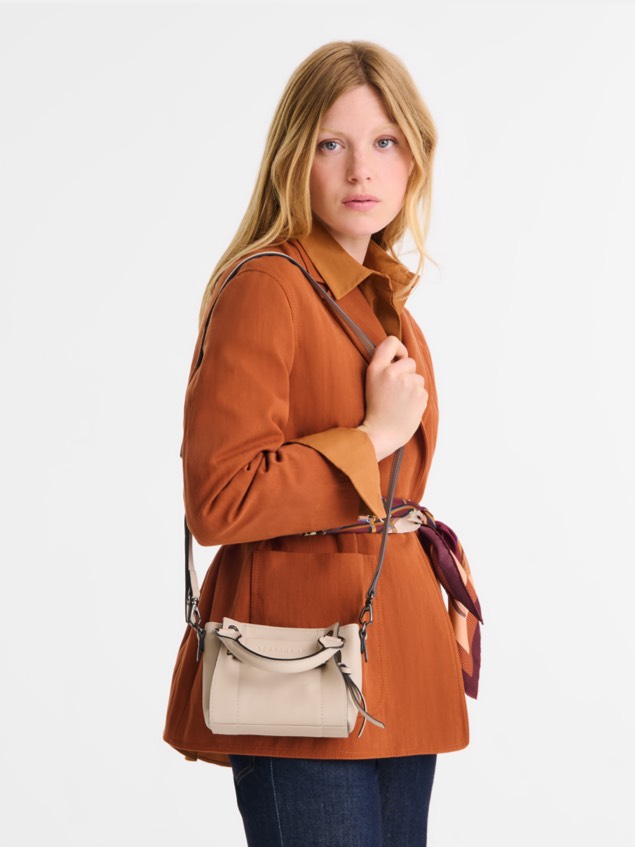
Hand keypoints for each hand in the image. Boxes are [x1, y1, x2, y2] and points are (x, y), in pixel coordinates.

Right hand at [357, 335, 427, 460]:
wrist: (381, 433)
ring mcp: (407, 384)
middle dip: (407, 373)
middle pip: (410, 362)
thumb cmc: (376, 409)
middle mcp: (391, 373)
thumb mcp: (372, 382)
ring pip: (418, 378)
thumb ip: (385, 366)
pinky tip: (406, 408)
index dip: (399, 349)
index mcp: (376, 368)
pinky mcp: (419, 395)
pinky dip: (417, 398)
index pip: (391, 342)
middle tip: (395, 390)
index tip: (398, 359)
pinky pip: (423, 391)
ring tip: (400, 401)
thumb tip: (403, 356)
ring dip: (412, 387)